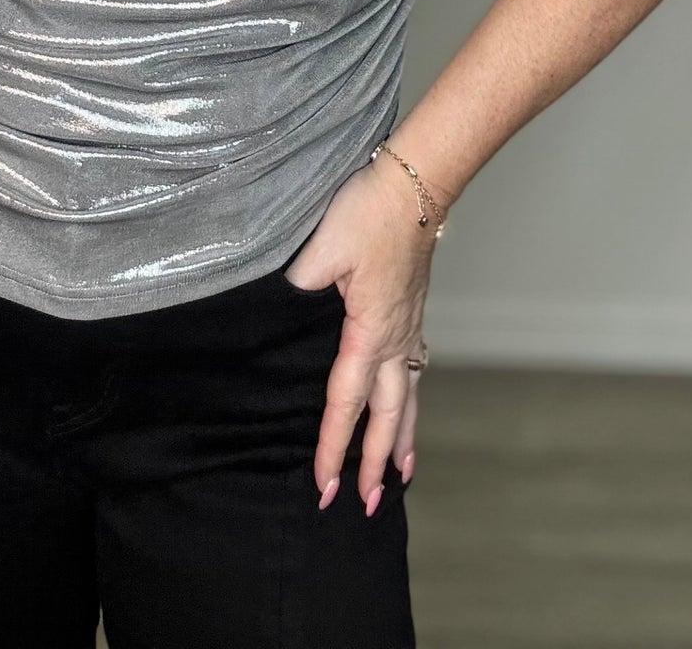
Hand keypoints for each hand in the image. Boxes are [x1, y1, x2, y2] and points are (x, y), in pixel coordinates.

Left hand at [281, 156, 444, 515]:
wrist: (414, 184)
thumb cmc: (367, 212)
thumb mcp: (321, 248)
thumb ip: (296, 286)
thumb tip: (276, 311)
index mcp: (369, 331)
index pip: (345, 403)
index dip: (333, 447)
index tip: (323, 486)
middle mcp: (395, 338)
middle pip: (386, 415)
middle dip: (373, 463)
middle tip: (366, 507)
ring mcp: (409, 325)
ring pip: (407, 397)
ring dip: (401, 439)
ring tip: (402, 476)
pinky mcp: (413, 311)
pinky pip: (413, 371)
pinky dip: (411, 401)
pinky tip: (409, 404)